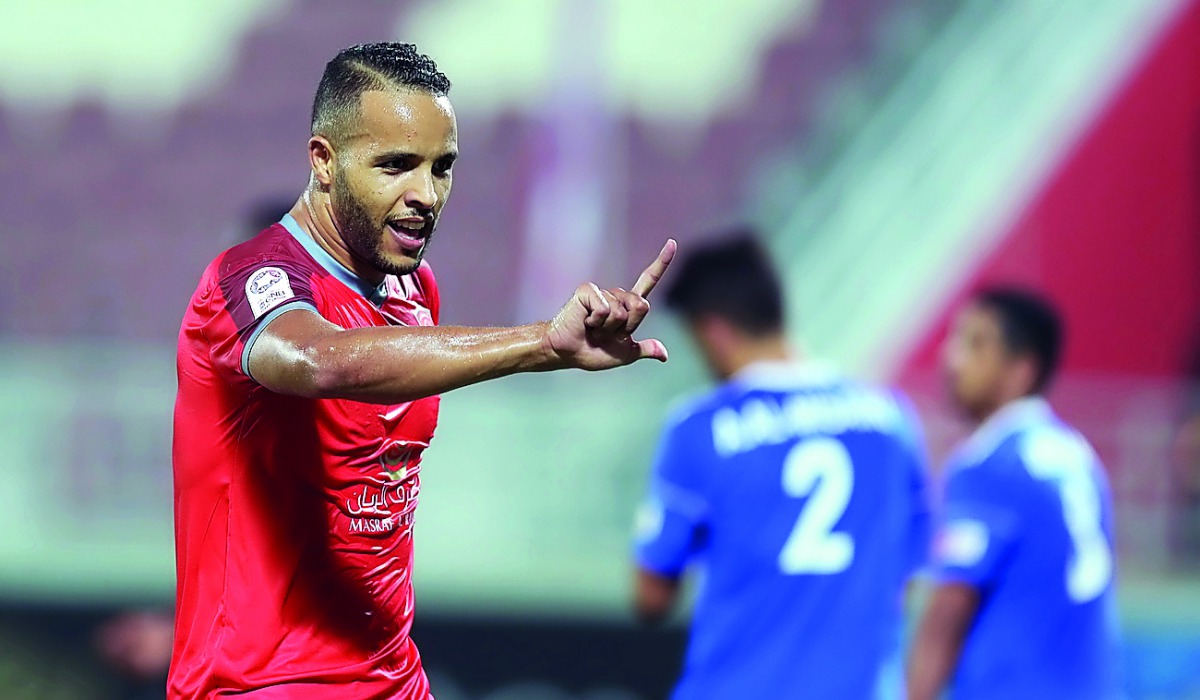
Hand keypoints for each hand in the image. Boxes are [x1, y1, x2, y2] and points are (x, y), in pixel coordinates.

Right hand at [544, 239, 675, 370]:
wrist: (569, 354)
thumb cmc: (593, 352)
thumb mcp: (625, 354)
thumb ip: (645, 349)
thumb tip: (664, 355)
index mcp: (628, 305)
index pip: (648, 280)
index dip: (661, 262)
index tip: (672, 242)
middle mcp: (617, 295)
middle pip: (642, 306)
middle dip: (628, 327)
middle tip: (607, 334)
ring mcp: (602, 291)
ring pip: (621, 312)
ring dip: (608, 329)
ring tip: (594, 330)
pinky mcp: (588, 291)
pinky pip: (604, 310)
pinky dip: (596, 323)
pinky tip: (585, 323)